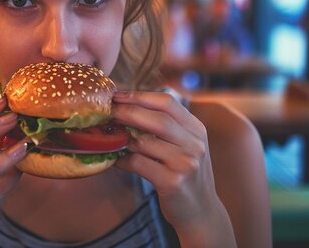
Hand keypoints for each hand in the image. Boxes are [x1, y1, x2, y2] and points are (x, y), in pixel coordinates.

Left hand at [111, 91, 234, 246]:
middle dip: (127, 111)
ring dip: (122, 138)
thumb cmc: (186, 173)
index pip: (167, 103)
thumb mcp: (186, 145)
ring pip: (145, 142)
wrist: (202, 212)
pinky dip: (122, 160)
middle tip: (107, 111)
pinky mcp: (172, 183)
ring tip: (108, 135)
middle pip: (157, 119)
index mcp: (196, 129)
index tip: (117, 95)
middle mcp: (194, 144)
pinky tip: (114, 160)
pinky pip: (138, 163)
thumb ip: (167, 126)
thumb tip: (128, 105)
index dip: (139, 96)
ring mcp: (185, 164)